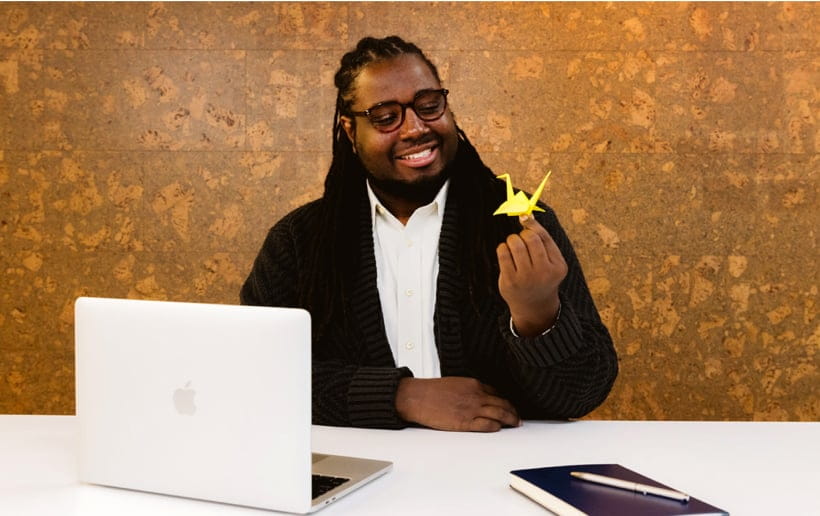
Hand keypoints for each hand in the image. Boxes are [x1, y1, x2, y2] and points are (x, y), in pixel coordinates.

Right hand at [395, 377, 519, 431]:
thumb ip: (468, 390)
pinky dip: (496, 426)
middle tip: (518, 417)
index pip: (497, 392)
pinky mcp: (465, 422)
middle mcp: (476, 395)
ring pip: (499, 414)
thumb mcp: (455, 383)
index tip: (509, 405)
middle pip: (502, 403)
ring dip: (510, 419)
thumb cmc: (431, 391)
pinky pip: (487, 424)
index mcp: (473, 384)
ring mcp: (472, 409)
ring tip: (515, 424)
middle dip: (513, 411)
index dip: (505, 400)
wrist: (417, 397)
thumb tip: (477, 397)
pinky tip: (499, 428)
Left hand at [496, 214, 566, 335]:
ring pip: (515, 244)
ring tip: (513, 246)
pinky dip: (503, 248)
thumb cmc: (541, 275)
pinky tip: (506, 253)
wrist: (533, 305)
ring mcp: (526, 278)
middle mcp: (544, 273)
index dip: (532, 224)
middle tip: (521, 240)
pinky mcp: (510, 282)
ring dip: (512, 240)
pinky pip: (503, 253)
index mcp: (558, 266)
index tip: (524, 218)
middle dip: (522, 234)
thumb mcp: (550, 260)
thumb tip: (526, 214)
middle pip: (530, 238)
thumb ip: (542, 238)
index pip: (544, 237)